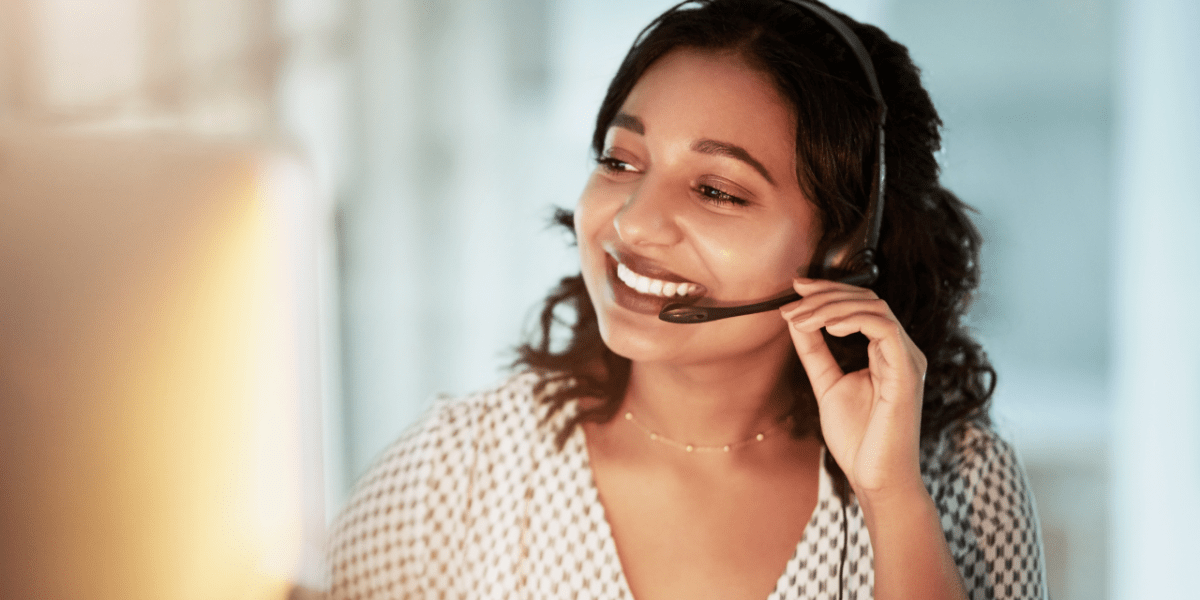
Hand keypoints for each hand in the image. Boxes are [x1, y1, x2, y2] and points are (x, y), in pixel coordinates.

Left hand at [780, 277, 926, 497]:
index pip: (861, 305)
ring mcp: (907, 360)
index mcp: (887, 352)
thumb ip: (816, 353)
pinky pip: (885, 329)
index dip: (828, 291)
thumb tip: (796, 320)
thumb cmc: (858, 438)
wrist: (875, 478)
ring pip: (874, 308)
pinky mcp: (907, 373)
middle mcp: (901, 350)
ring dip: (831, 307)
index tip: (796, 289)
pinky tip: (828, 327)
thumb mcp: (827, 384)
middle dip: (826, 294)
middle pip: (867, 300)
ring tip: (800, 318)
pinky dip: (854, 321)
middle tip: (792, 301)